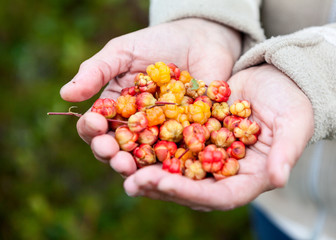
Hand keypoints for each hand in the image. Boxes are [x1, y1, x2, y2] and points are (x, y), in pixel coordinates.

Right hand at [60, 18, 240, 170]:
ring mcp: (162, 135)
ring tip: (130, 168)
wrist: (198, 39)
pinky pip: (179, 155)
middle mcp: (136, 128)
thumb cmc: (156, 43)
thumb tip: (65, 95)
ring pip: (145, 159)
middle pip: (118, 149)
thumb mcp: (122, 52)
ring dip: (136, 167)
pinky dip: (170, 164)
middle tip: (113, 155)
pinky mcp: (188, 138)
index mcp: (115, 110)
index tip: (95, 124)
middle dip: (111, 155)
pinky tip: (165, 169)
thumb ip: (96, 71)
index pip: (96, 127)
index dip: (91, 129)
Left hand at [122, 64, 313, 210]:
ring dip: (147, 168)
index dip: (190, 194)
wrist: (276, 80)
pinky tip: (128, 136)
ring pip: (174, 168)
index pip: (218, 196)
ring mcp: (206, 154)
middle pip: (189, 188)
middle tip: (131, 181)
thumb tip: (278, 179)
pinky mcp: (194, 134)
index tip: (163, 184)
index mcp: (247, 178)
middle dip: (160, 186)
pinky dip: (150, 141)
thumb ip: (286, 152)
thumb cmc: (291, 104)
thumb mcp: (293, 125)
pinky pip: (170, 141)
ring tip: (120, 163)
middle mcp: (222, 172)